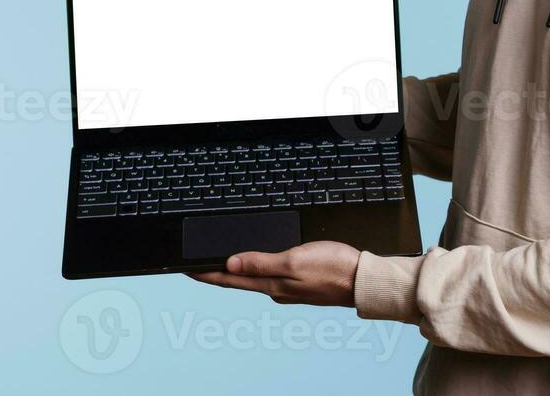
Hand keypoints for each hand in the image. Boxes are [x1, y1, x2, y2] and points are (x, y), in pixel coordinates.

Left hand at [187, 240, 359, 306]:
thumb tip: (230, 264)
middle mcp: (276, 289)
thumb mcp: (294, 261)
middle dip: (216, 272)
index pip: (229, 279)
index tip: (186, 269)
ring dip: (235, 271)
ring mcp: (289, 288)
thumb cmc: (334, 269)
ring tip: (219, 264)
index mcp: (272, 284)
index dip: (206, 273)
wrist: (363, 281)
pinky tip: (257, 263)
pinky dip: (257, 268)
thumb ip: (262, 262)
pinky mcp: (301, 283)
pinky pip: (270, 275)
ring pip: (254, 278)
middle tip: (196, 266)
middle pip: (237, 280)